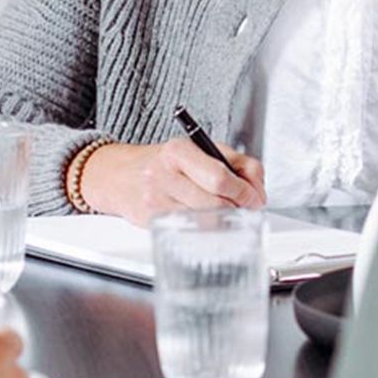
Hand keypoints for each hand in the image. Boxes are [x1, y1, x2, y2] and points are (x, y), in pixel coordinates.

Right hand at [80, 138, 266, 226]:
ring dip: (224, 218)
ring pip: (204, 220)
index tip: (255, 198)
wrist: (120, 174)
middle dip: (238, 207)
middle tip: (246, 207)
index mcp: (178, 151)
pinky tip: (206, 216)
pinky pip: (190, 228)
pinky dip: (206, 225)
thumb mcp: (201, 149)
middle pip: (214, 202)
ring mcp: (154, 200)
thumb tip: (257, 188)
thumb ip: (237, 163)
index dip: (244, 192)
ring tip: (227, 209)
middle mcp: (163, 175)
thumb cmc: (165, 160)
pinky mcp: (151, 220)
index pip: (220, 177)